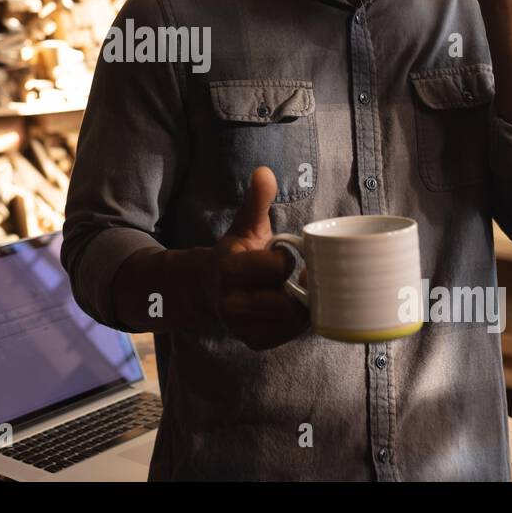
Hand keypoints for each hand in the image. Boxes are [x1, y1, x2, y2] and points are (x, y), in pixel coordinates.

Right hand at [208, 166, 309, 350]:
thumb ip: (256, 201)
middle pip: (282, 302)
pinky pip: (283, 338)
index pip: (273, 268)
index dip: (285, 260)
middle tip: (302, 277)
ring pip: (286, 323)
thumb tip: (264, 171)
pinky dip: (293, 325)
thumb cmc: (236, 252)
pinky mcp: (250, 341)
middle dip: (296, 288)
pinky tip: (294, 310)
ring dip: (300, 308)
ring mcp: (239, 326)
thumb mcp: (245, 225)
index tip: (285, 254)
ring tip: (299, 293)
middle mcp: (230, 302)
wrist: (209, 287)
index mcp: (228, 269)